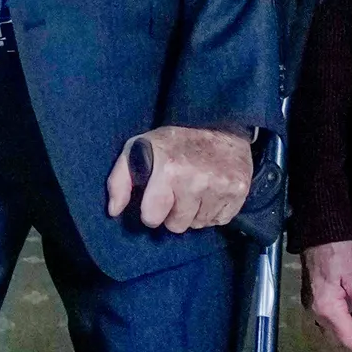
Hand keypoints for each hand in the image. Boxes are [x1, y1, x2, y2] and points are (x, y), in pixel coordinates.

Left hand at [105, 124, 252, 232]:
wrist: (220, 125)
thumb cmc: (174, 142)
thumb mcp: (139, 149)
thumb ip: (120, 180)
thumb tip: (113, 211)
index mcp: (169, 169)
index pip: (153, 217)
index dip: (151, 212)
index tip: (155, 201)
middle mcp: (196, 180)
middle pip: (176, 226)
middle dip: (173, 214)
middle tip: (177, 192)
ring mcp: (220, 187)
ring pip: (198, 225)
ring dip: (193, 213)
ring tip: (195, 189)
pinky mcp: (238, 192)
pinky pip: (219, 221)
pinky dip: (213, 211)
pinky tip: (210, 192)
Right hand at [302, 240, 351, 351]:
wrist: (318, 233)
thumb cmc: (337, 250)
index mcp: (328, 307)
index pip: (347, 336)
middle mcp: (317, 311)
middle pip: (338, 338)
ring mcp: (313, 306)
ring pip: (332, 331)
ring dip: (349, 336)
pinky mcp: (313, 300)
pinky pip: (328, 321)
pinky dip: (342, 326)